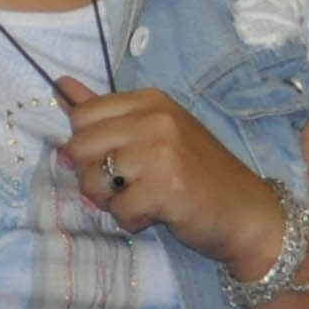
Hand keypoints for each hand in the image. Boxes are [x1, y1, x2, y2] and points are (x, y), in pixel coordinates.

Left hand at [49, 74, 280, 270]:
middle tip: (128, 186)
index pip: (82, 116)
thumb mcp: (154, 134)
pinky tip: (157, 214)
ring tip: (143, 200)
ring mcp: (161, 150)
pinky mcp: (166, 186)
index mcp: (149, 100)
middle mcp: (154, 118)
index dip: (90, 148)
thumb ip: (106, 113)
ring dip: (111, 201)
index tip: (118, 161)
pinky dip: (132, 221)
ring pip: (93, 180)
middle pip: (78, 147)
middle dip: (94, 176)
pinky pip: (118, 210)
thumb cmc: (198, 175)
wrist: (247, 212)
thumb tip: (61, 87)